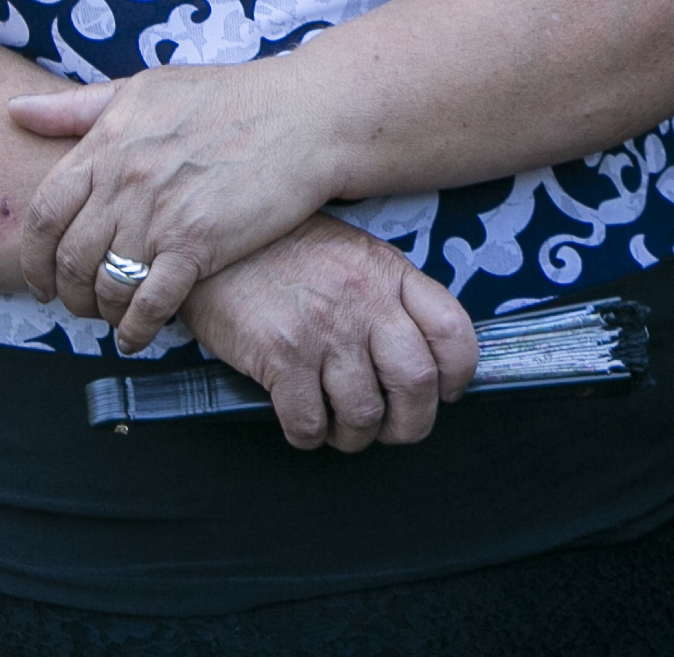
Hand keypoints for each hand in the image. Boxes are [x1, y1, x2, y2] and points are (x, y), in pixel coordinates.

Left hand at [4, 62, 338, 351]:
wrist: (304, 116)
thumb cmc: (230, 97)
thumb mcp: (146, 89)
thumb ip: (78, 107)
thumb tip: (15, 109)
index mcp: (108, 142)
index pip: (43, 212)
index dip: (32, 256)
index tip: (39, 278)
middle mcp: (125, 179)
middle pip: (68, 257)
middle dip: (66, 293)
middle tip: (78, 305)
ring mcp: (159, 213)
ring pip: (104, 285)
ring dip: (101, 313)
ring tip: (112, 318)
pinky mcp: (198, 244)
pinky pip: (149, 303)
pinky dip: (136, 329)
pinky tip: (138, 336)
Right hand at [175, 215, 478, 450]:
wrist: (215, 238)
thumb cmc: (284, 250)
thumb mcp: (352, 254)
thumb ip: (388, 295)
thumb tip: (417, 355)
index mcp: (389, 273)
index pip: (451, 331)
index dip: (458, 374)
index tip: (448, 392)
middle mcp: (364, 301)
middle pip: (417, 383)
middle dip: (411, 423)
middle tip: (393, 429)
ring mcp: (324, 329)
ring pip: (365, 414)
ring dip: (356, 435)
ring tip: (342, 428)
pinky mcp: (280, 355)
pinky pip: (309, 423)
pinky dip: (310, 436)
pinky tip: (303, 422)